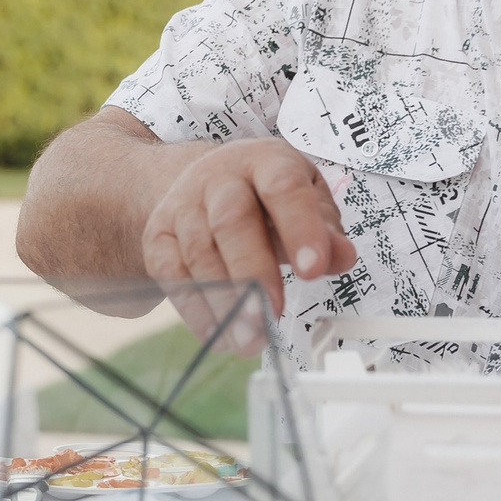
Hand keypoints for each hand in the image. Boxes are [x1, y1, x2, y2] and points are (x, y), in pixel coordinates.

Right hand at [140, 139, 354, 314]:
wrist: (205, 183)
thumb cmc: (266, 198)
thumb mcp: (306, 202)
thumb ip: (326, 231)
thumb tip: (342, 257)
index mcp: (265, 161)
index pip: (283, 188)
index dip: (299, 229)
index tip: (314, 271)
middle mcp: (219, 177)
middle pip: (232, 220)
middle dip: (254, 271)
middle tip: (273, 313)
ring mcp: (183, 205)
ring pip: (199, 251)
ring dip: (225, 301)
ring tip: (251, 338)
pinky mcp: (159, 235)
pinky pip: (171, 274)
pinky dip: (195, 309)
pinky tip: (219, 334)